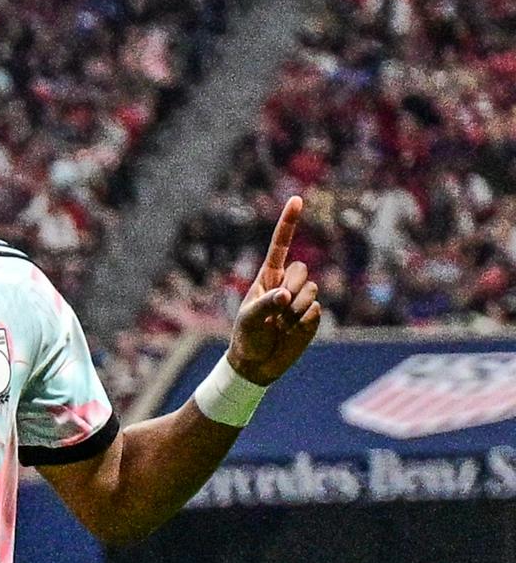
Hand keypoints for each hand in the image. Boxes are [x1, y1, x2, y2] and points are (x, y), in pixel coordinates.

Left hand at [228, 195, 321, 385]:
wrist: (256, 363)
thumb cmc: (246, 336)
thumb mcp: (248, 319)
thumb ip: (265, 304)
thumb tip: (286, 296)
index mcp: (268, 277)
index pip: (281, 246)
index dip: (289, 223)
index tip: (297, 199)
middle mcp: (287, 284)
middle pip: (302, 269)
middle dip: (292, 286)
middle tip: (277, 307)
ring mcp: (302, 300)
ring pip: (311, 290)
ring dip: (295, 309)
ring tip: (280, 324)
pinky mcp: (312, 317)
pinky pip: (315, 311)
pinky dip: (302, 324)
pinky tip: (290, 332)